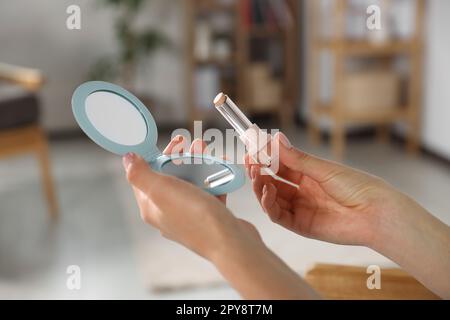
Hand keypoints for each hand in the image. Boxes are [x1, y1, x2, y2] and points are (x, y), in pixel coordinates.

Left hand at [122, 136, 260, 259]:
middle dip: (181, 158)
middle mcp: (168, 213)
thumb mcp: (162, 190)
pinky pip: (209, 191)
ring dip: (199, 164)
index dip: (155, 157)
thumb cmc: (196, 219)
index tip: (170, 145)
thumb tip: (127, 160)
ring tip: (208, 152)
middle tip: (191, 145)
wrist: (231, 243)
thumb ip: (140, 174)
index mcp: (152, 208)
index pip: (145, 178)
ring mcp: (189, 216)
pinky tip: (222, 168)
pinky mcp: (209, 217)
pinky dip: (215, 178)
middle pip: (170, 178)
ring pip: (190, 183)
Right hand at [246, 132, 409, 246]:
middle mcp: (302, 192)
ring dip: (261, 187)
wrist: (376, 213)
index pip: (280, 165)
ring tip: (256, 176)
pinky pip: (278, 216)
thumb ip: (296, 158)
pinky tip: (267, 192)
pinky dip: (268, 205)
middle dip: (259, 171)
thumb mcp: (323, 169)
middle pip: (273, 181)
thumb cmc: (357, 187)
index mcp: (309, 175)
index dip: (265, 157)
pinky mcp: (301, 225)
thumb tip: (275, 138)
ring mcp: (301, 209)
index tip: (252, 146)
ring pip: (272, 199)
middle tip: (249, 161)